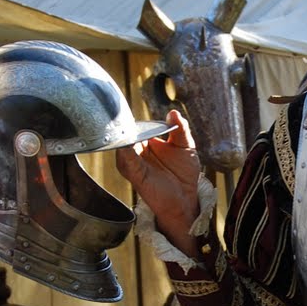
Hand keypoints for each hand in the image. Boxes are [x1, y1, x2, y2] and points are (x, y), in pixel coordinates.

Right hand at [115, 109, 202, 259]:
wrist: (185, 198)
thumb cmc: (183, 174)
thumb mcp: (185, 146)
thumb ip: (180, 129)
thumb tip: (173, 113)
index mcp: (146, 142)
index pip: (135, 126)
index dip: (131, 117)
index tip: (125, 106)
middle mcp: (137, 152)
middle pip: (124, 133)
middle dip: (122, 124)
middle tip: (121, 113)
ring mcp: (133, 163)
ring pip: (121, 145)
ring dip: (122, 135)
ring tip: (124, 126)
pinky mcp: (135, 174)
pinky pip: (126, 160)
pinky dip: (125, 151)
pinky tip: (128, 143)